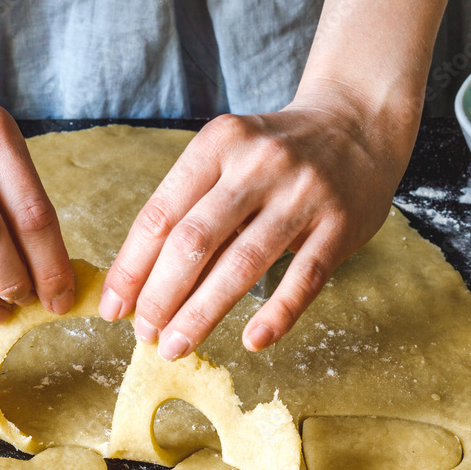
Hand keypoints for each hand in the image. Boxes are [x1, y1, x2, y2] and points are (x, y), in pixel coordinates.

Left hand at [98, 89, 415, 357]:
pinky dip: (276, 314)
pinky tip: (252, 341)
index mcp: (217, 145)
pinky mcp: (340, 225)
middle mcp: (257, 164)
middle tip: (144, 333)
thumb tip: (142, 282)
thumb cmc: (272, 154)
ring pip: (242, 263)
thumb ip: (191, 208)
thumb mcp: (226, 158)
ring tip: (176, 345)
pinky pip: (304, 278)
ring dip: (202, 313)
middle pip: (194, 241)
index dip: (131, 267)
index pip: (160, 214)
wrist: (356, 124)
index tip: (114, 307)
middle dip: (160, 295)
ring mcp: (302, 194)